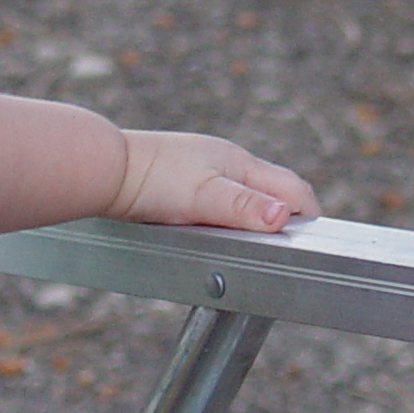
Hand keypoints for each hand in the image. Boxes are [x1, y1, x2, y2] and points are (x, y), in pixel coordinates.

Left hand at [112, 131, 318, 231]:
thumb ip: (244, 208)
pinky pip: (218, 203)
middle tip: (289, 251)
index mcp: (239, 162)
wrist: (103, 172)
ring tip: (257, 248)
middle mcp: (226, 163)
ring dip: (255, 219)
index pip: (293, 189)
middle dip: (284, 218)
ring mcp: (204, 172)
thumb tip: (285, 217)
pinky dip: (227, 219)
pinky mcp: (182, 185)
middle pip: (272, 192)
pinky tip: (217, 235)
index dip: (306, 215)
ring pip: (245, 198)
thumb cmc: (151, 180)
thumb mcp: (204, 197)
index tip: (310, 244)